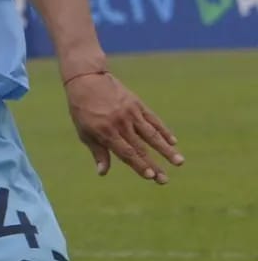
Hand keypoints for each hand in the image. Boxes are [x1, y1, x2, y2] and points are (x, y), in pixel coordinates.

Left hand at [65, 72, 183, 183]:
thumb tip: (103, 173)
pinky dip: (164, 131)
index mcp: (106, 133)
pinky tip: (173, 141)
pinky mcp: (137, 104)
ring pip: (152, 135)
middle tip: (165, 180)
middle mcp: (121, 124)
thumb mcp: (84, 132)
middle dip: (154, 165)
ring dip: (166, 149)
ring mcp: (131, 114)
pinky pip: (153, 119)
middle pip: (141, 148)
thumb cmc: (82, 110)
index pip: (126, 153)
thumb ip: (97, 152)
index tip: (150, 176)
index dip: (138, 165)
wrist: (87, 80)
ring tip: (179, 162)